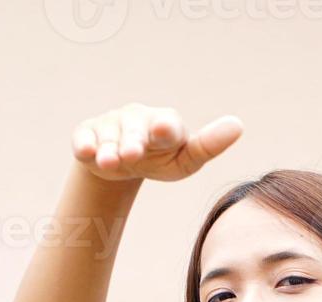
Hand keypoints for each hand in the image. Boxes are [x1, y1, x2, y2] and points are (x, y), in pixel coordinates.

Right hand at [71, 103, 242, 181]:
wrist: (123, 163)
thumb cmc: (162, 159)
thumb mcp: (186, 159)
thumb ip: (209, 145)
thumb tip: (238, 125)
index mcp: (165, 123)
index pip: (166, 124)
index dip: (165, 128)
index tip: (165, 131)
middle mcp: (136, 119)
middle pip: (134, 130)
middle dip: (133, 141)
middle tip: (132, 154)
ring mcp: (110, 124)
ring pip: (108, 137)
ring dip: (109, 149)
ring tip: (110, 161)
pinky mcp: (87, 133)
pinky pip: (84, 138)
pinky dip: (84, 145)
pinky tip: (86, 151)